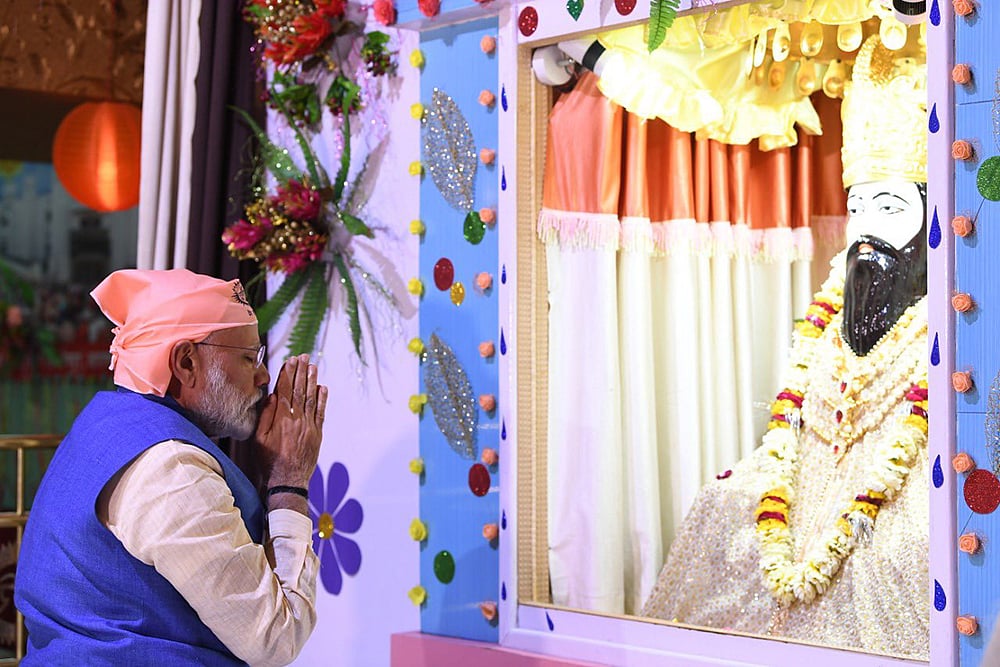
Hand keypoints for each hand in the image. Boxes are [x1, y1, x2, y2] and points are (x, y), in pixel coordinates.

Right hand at [255, 354, 328, 494]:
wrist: (288, 481)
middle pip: (300, 390)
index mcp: (281, 420)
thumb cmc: (268, 461)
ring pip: (311, 398)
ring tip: (313, 366)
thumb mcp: (258, 439)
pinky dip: (322, 399)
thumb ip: (265, 416)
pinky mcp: (317, 434)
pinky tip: (323, 387)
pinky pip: (321, 412)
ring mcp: (309, 427)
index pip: (285, 391)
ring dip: (312, 380)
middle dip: (301, 372)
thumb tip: (272, 397)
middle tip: (303, 356)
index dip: (287, 374)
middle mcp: (297, 420)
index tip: (289, 360)